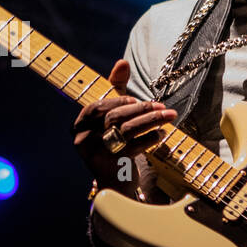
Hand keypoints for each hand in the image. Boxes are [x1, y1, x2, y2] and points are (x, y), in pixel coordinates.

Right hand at [72, 59, 177, 184]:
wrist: (116, 183)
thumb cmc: (114, 143)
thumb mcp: (112, 115)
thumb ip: (115, 88)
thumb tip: (122, 62)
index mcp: (78, 127)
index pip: (97, 107)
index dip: (118, 101)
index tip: (137, 100)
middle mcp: (83, 141)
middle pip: (114, 117)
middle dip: (141, 109)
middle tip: (162, 107)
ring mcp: (96, 155)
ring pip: (126, 130)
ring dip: (151, 121)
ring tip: (169, 116)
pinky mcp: (112, 166)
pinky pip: (135, 146)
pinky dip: (150, 138)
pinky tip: (161, 135)